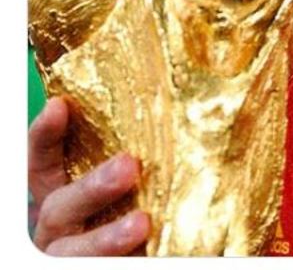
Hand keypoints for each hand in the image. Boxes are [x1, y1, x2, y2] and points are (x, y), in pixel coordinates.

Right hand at [29, 97, 148, 254]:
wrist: (135, 246)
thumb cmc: (131, 202)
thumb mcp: (119, 176)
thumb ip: (129, 153)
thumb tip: (180, 108)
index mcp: (60, 192)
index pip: (43, 162)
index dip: (45, 136)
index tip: (59, 106)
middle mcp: (59, 225)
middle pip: (60, 206)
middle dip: (92, 187)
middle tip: (128, 166)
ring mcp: (71, 253)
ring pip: (74, 250)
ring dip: (106, 238)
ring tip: (141, 224)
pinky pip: (104, 268)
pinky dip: (127, 260)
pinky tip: (150, 251)